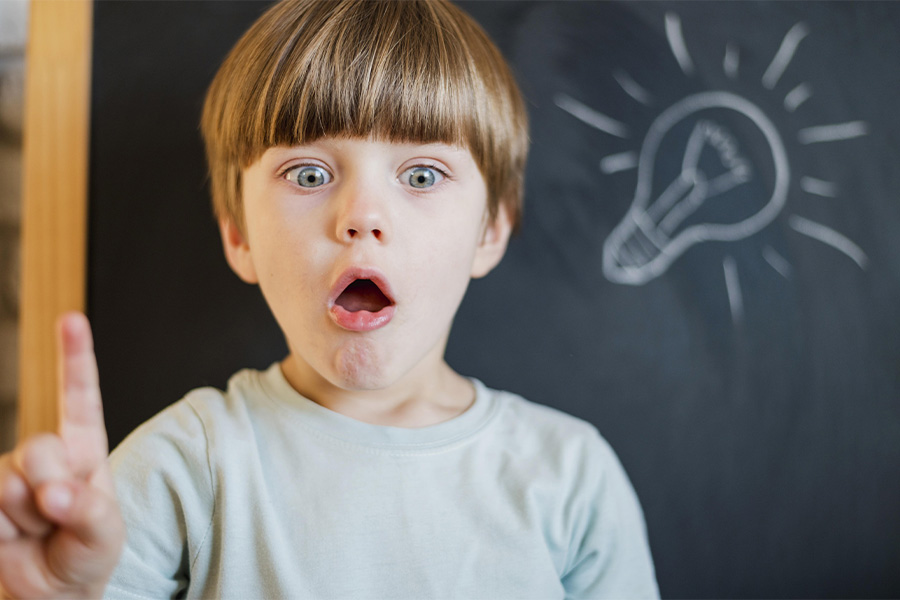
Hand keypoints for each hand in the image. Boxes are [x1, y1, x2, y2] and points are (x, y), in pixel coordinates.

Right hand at [0, 312, 123, 598]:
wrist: (51, 591)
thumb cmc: (86, 552)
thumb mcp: (105, 535)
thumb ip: (88, 511)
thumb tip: (53, 493)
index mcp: (84, 449)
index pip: (80, 396)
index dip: (74, 356)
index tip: (71, 319)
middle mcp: (44, 454)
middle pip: (39, 449)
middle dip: (49, 490)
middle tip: (58, 518)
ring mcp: (7, 475)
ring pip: (7, 484)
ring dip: (25, 520)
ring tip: (39, 532)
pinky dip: (1, 532)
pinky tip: (12, 539)